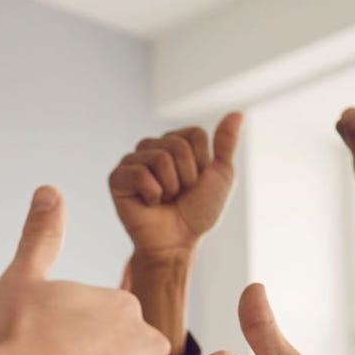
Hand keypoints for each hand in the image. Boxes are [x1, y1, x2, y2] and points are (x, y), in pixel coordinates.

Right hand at [109, 113, 242, 261]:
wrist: (177, 241)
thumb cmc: (197, 212)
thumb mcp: (220, 176)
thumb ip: (226, 144)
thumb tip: (237, 113)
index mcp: (175, 143)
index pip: (195, 134)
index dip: (202, 163)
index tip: (196, 183)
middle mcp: (152, 147)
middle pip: (177, 144)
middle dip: (186, 176)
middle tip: (179, 194)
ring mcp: (133, 161)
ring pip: (160, 157)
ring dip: (170, 186)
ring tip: (165, 198)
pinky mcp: (117, 178)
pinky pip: (139, 173)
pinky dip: (152, 192)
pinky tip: (149, 203)